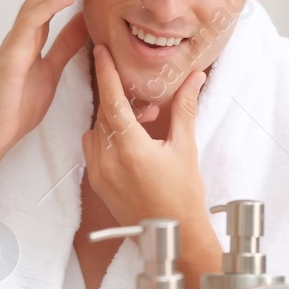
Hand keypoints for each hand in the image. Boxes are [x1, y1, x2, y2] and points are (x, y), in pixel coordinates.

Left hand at [81, 42, 208, 227]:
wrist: (173, 236)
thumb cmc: (183, 196)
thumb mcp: (186, 148)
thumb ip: (185, 109)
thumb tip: (195, 78)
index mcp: (130, 148)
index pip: (112, 100)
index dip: (107, 73)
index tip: (100, 51)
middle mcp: (108, 160)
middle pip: (104, 114)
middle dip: (122, 100)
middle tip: (147, 103)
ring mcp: (99, 173)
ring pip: (96, 131)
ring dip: (115, 120)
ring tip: (144, 125)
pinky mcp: (97, 184)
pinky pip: (94, 149)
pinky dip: (108, 138)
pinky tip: (131, 143)